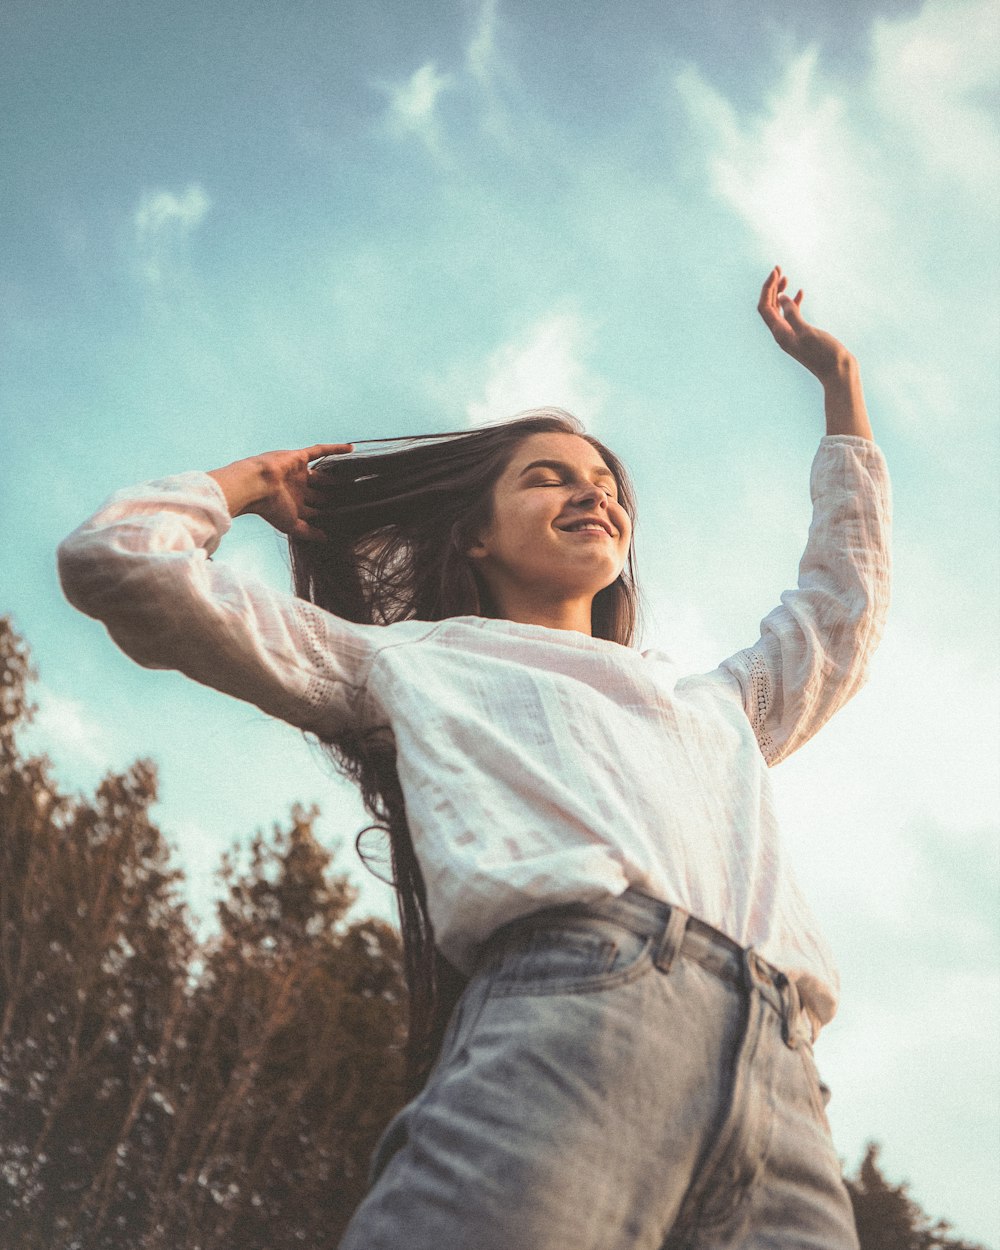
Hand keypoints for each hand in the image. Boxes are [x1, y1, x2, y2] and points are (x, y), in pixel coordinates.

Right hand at [208, 443, 352, 540]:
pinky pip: (320, 450)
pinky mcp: (299, 458)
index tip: (349, 516)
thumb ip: (309, 532)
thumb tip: (326, 539)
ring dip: (338, 476)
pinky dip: (335, 449)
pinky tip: (351, 449)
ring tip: (356, 477)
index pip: (317, 511)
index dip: (330, 513)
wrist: (255, 485)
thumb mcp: (292, 525)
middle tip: (357, 497)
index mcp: (294, 505)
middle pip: (321, 494)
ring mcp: (298, 473)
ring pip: (323, 475)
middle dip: (336, 496)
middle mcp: (297, 489)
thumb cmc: (270, 508)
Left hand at [757, 267, 853, 384]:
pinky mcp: (802, 336)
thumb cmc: (825, 354)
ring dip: (780, 293)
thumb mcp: (807, 332)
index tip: (776, 271)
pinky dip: (793, 303)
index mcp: (780, 334)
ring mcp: (791, 335)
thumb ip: (792, 315)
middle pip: (769, 307)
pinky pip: (792, 316)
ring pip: (779, 311)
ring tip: (786, 278)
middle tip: (778, 269)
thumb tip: (781, 298)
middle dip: (772, 288)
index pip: (765, 307)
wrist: (838, 373)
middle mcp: (782, 335)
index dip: (768, 288)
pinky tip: (800, 293)